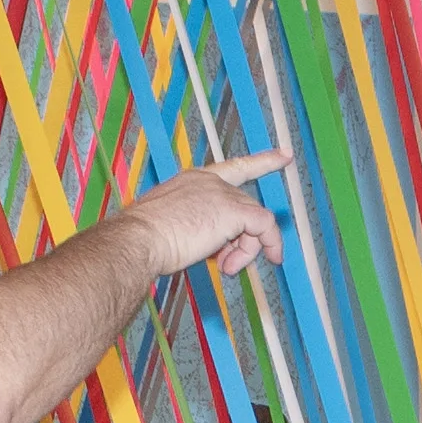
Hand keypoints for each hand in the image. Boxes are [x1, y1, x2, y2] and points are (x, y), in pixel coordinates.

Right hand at [121, 150, 291, 282]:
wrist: (137, 240)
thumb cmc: (144, 240)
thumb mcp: (174, 226)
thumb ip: (200, 229)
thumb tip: (218, 248)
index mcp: (193, 181)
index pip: (234, 168)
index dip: (262, 162)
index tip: (284, 155)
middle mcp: (210, 182)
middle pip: (245, 207)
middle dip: (243, 239)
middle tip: (228, 263)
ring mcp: (221, 194)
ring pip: (255, 220)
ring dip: (246, 250)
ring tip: (226, 267)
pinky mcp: (232, 211)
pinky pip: (264, 227)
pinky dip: (268, 245)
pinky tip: (268, 257)